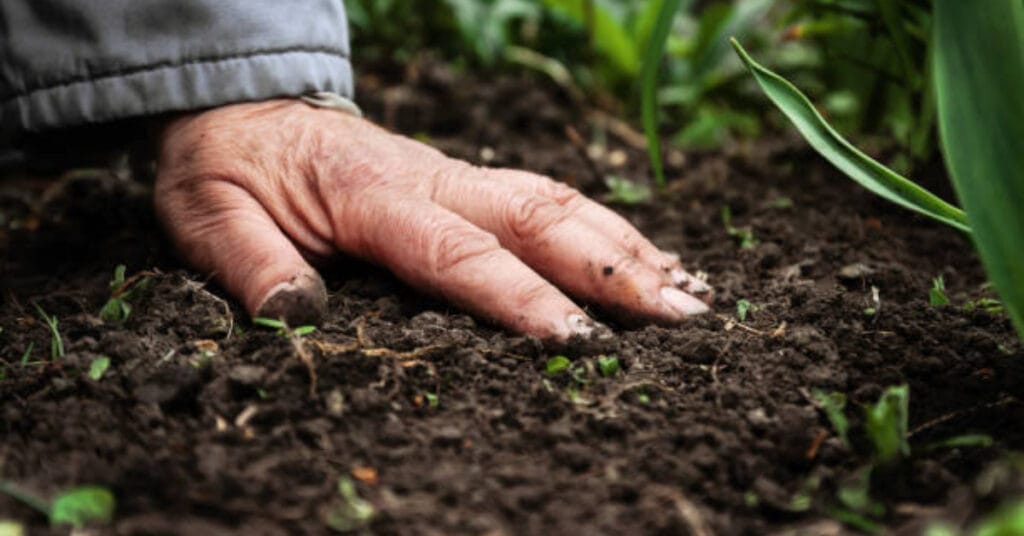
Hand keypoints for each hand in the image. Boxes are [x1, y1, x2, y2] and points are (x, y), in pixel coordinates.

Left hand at [154, 100, 710, 340]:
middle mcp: (432, 179)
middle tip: (684, 319)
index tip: (579, 343)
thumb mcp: (208, 216)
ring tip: (691, 292)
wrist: (245, 110)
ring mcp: (455, 175)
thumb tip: (298, 317)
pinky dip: (605, 228)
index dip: (520, 298)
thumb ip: (251, 265)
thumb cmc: (229, 169)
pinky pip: (547, 198)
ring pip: (557, 201)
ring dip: (626, 246)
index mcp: (371, 196)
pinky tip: (645, 257)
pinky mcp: (465, 180)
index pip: (458, 252)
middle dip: (613, 269)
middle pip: (538, 217)